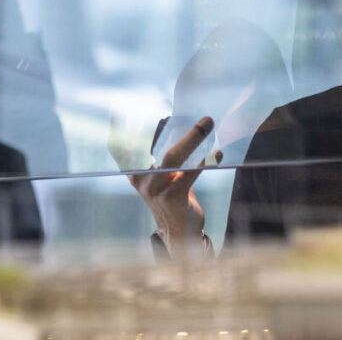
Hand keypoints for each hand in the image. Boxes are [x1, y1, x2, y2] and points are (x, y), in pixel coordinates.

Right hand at [114, 116, 220, 254]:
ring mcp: (155, 188)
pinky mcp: (171, 197)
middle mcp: (141, 179)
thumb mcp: (163, 178)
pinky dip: (203, 161)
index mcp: (135, 172)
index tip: (131, 108)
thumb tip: (189, 129)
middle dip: (172, 126)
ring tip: (207, 125)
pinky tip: (216, 154)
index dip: (124, 126)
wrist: (179, 234)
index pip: (127, 144)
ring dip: (193, 139)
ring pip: (173, 157)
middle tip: (196, 115)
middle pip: (154, 144)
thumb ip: (168, 158)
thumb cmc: (173, 199)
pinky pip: (189, 174)